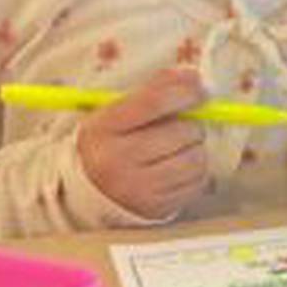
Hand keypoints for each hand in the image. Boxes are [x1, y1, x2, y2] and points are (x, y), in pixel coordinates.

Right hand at [77, 67, 208, 220]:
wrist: (86, 191)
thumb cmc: (111, 142)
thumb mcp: (118, 111)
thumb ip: (155, 89)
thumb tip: (194, 77)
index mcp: (104, 128)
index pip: (155, 101)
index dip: (185, 91)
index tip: (200, 89)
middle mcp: (117, 161)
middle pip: (181, 131)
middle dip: (191, 125)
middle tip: (181, 128)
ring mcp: (135, 189)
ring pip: (195, 159)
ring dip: (196, 149)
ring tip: (180, 148)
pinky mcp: (154, 209)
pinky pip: (197, 183)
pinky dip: (196, 172)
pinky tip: (179, 168)